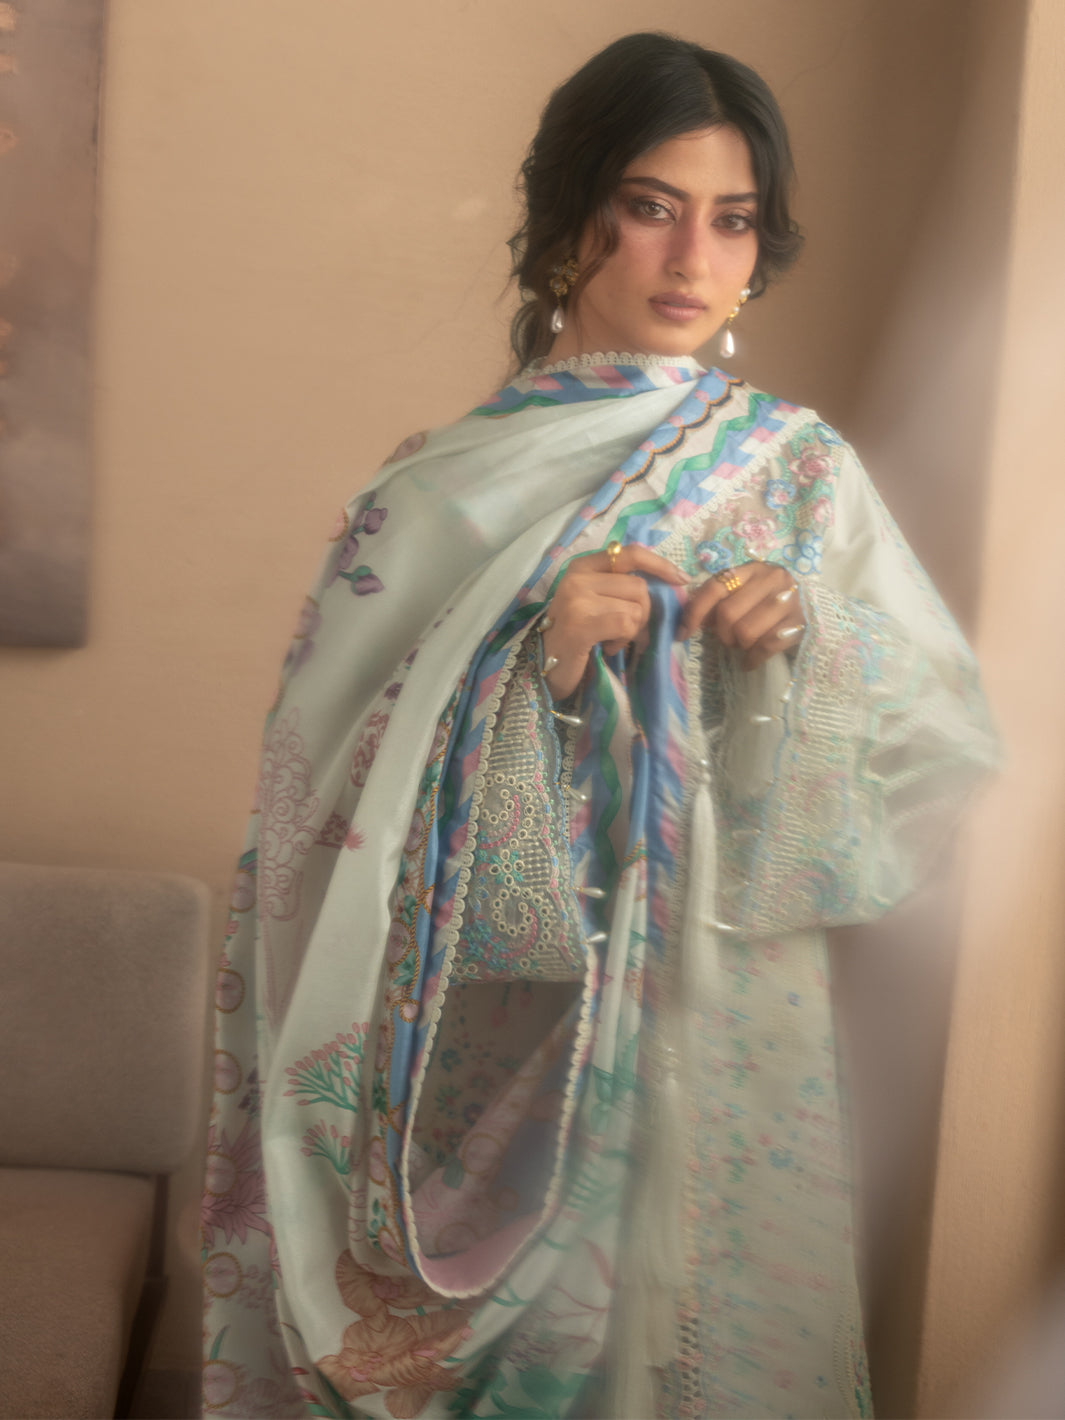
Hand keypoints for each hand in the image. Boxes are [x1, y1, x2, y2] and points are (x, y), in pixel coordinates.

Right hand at [541, 544, 689, 698]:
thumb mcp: (594, 600)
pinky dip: (623, 641)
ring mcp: (576, 598)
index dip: (660, 564)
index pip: (631, 553)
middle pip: (639, 586)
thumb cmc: (573, 636)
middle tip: (626, 631)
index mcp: (582, 566)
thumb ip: (619, 586)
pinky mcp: (580, 622)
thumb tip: (668, 582)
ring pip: (635, 607)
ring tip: (611, 639)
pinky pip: (625, 625)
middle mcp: (577, 576)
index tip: (681, 579)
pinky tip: (608, 647)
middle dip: (642, 613)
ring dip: (632, 630)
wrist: (541, 667)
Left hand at [678, 561, 803, 669]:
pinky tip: (750, 661)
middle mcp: (772, 579)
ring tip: (744, 644)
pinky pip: (766, 647)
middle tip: (729, 639)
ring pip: (746, 632)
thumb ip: (717, 601)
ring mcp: (789, 600)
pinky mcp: (799, 623)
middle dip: (723, 634)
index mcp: (751, 569)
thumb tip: (688, 622)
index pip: (714, 588)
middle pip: (728, 614)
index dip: (694, 612)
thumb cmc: (766, 604)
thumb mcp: (742, 595)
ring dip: (739, 645)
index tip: (683, 633)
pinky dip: (752, 659)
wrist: (809, 609)